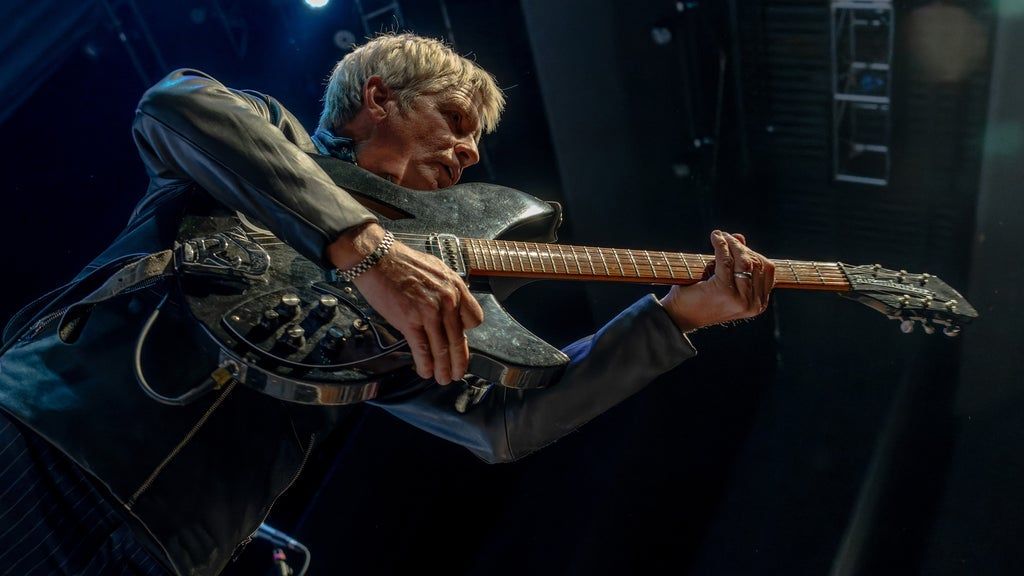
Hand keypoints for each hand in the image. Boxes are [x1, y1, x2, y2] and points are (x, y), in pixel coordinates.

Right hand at [328, 223, 483, 383]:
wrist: (377, 257)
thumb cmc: (402, 262)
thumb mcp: (436, 270)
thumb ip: (446, 291)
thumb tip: (448, 310)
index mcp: (455, 287)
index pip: (473, 319)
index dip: (466, 333)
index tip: (459, 341)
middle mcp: (447, 300)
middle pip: (458, 339)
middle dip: (459, 361)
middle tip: (457, 373)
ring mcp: (429, 311)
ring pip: (441, 347)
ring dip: (442, 368)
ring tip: (442, 379)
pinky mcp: (410, 320)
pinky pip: (422, 347)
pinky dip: (425, 363)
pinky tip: (425, 371)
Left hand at [659, 230, 774, 331]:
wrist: (680, 316)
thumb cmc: (701, 298)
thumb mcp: (724, 279)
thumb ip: (735, 261)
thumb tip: (740, 237)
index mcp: (758, 304)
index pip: (766, 269)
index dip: (753, 252)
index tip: (737, 242)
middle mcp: (753, 304)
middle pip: (756, 263)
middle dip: (741, 247)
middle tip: (725, 237)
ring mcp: (740, 299)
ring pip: (743, 261)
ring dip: (731, 244)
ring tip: (719, 236)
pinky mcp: (724, 291)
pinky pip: (726, 261)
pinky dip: (721, 245)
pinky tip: (715, 238)